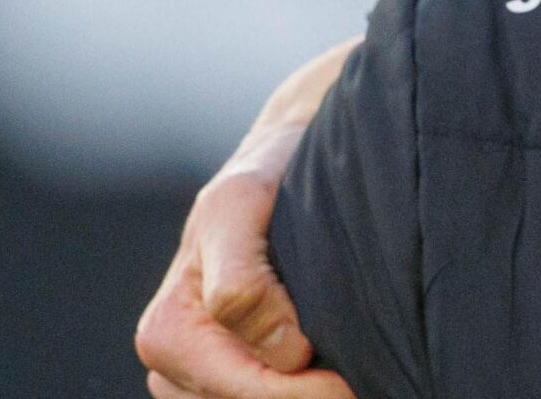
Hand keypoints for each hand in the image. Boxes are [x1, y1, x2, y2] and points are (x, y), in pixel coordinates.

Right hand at [135, 38, 360, 398]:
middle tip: (373, 377)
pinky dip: (303, 385)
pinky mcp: (224, 377)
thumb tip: (284, 351)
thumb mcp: (239, 208)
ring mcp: (197, 377)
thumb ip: (243, 281)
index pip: (248, 388)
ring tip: (356, 366)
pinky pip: (269, 394)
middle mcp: (170, 363)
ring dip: (309, 389)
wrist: (275, 164)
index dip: (308, 389)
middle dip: (313, 392)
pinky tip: (335, 364)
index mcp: (167, 332)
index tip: (357, 376)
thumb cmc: (259, 180)